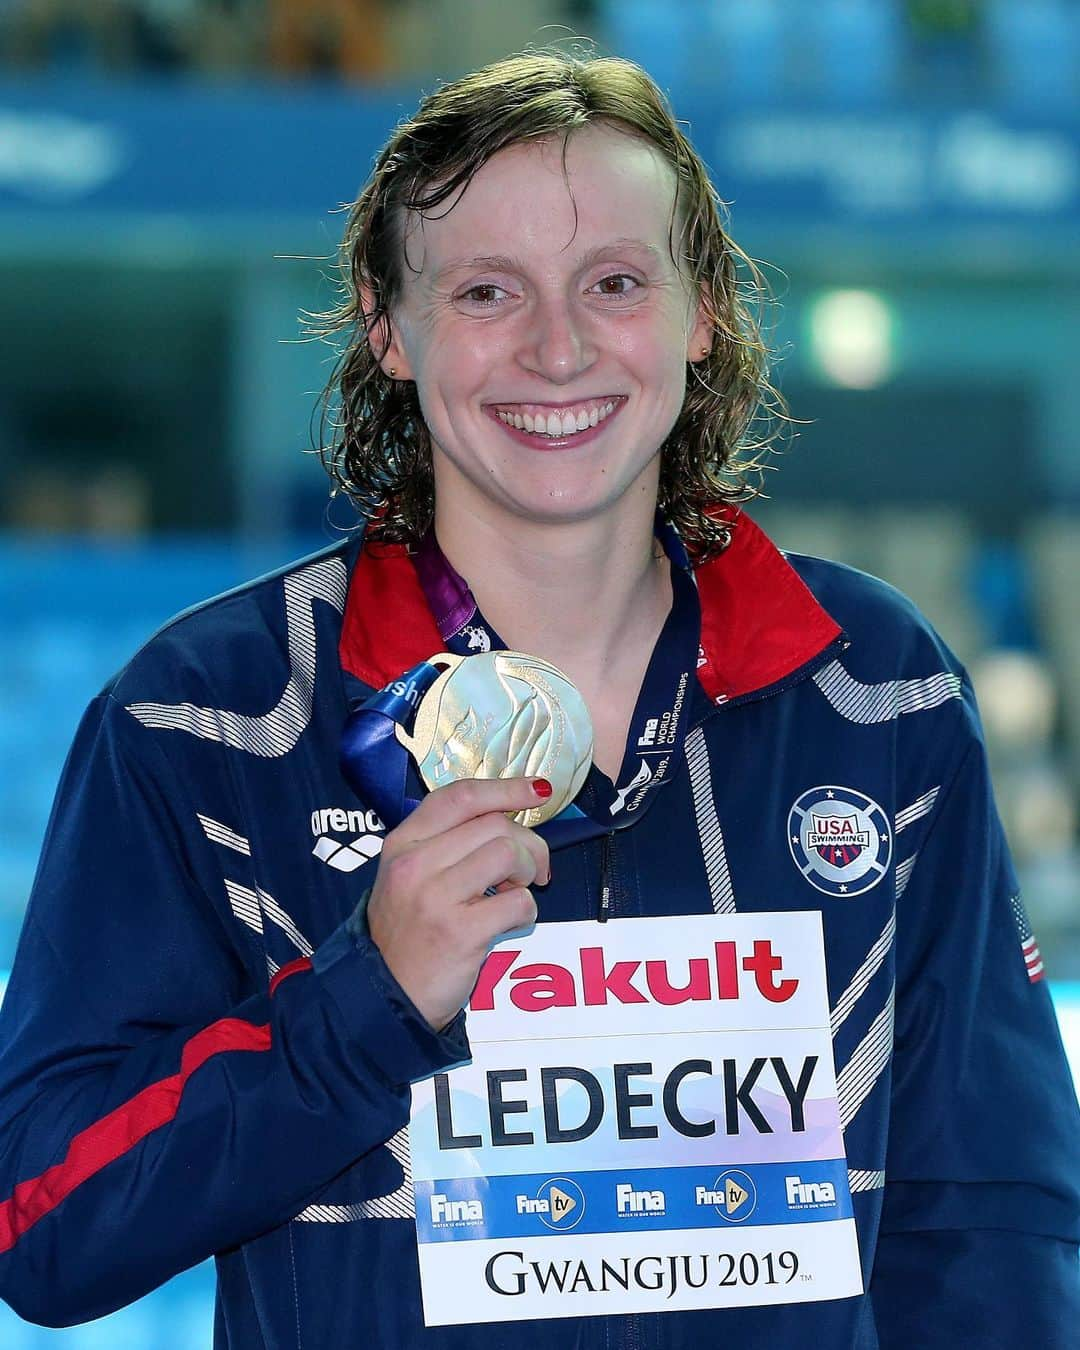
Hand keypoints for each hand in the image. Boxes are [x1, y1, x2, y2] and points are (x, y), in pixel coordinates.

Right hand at [366, 777, 551, 1030]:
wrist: (386, 992)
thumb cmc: (406, 930)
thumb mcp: (408, 875)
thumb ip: (446, 843)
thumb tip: (508, 818)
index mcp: (402, 843)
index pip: (459, 797)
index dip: (505, 788)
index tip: (539, 790)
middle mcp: (415, 864)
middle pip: (495, 825)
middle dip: (528, 843)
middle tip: (530, 869)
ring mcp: (436, 898)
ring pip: (509, 854)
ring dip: (529, 872)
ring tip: (517, 890)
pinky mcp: (460, 933)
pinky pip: (518, 902)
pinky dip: (527, 910)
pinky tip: (511, 921)